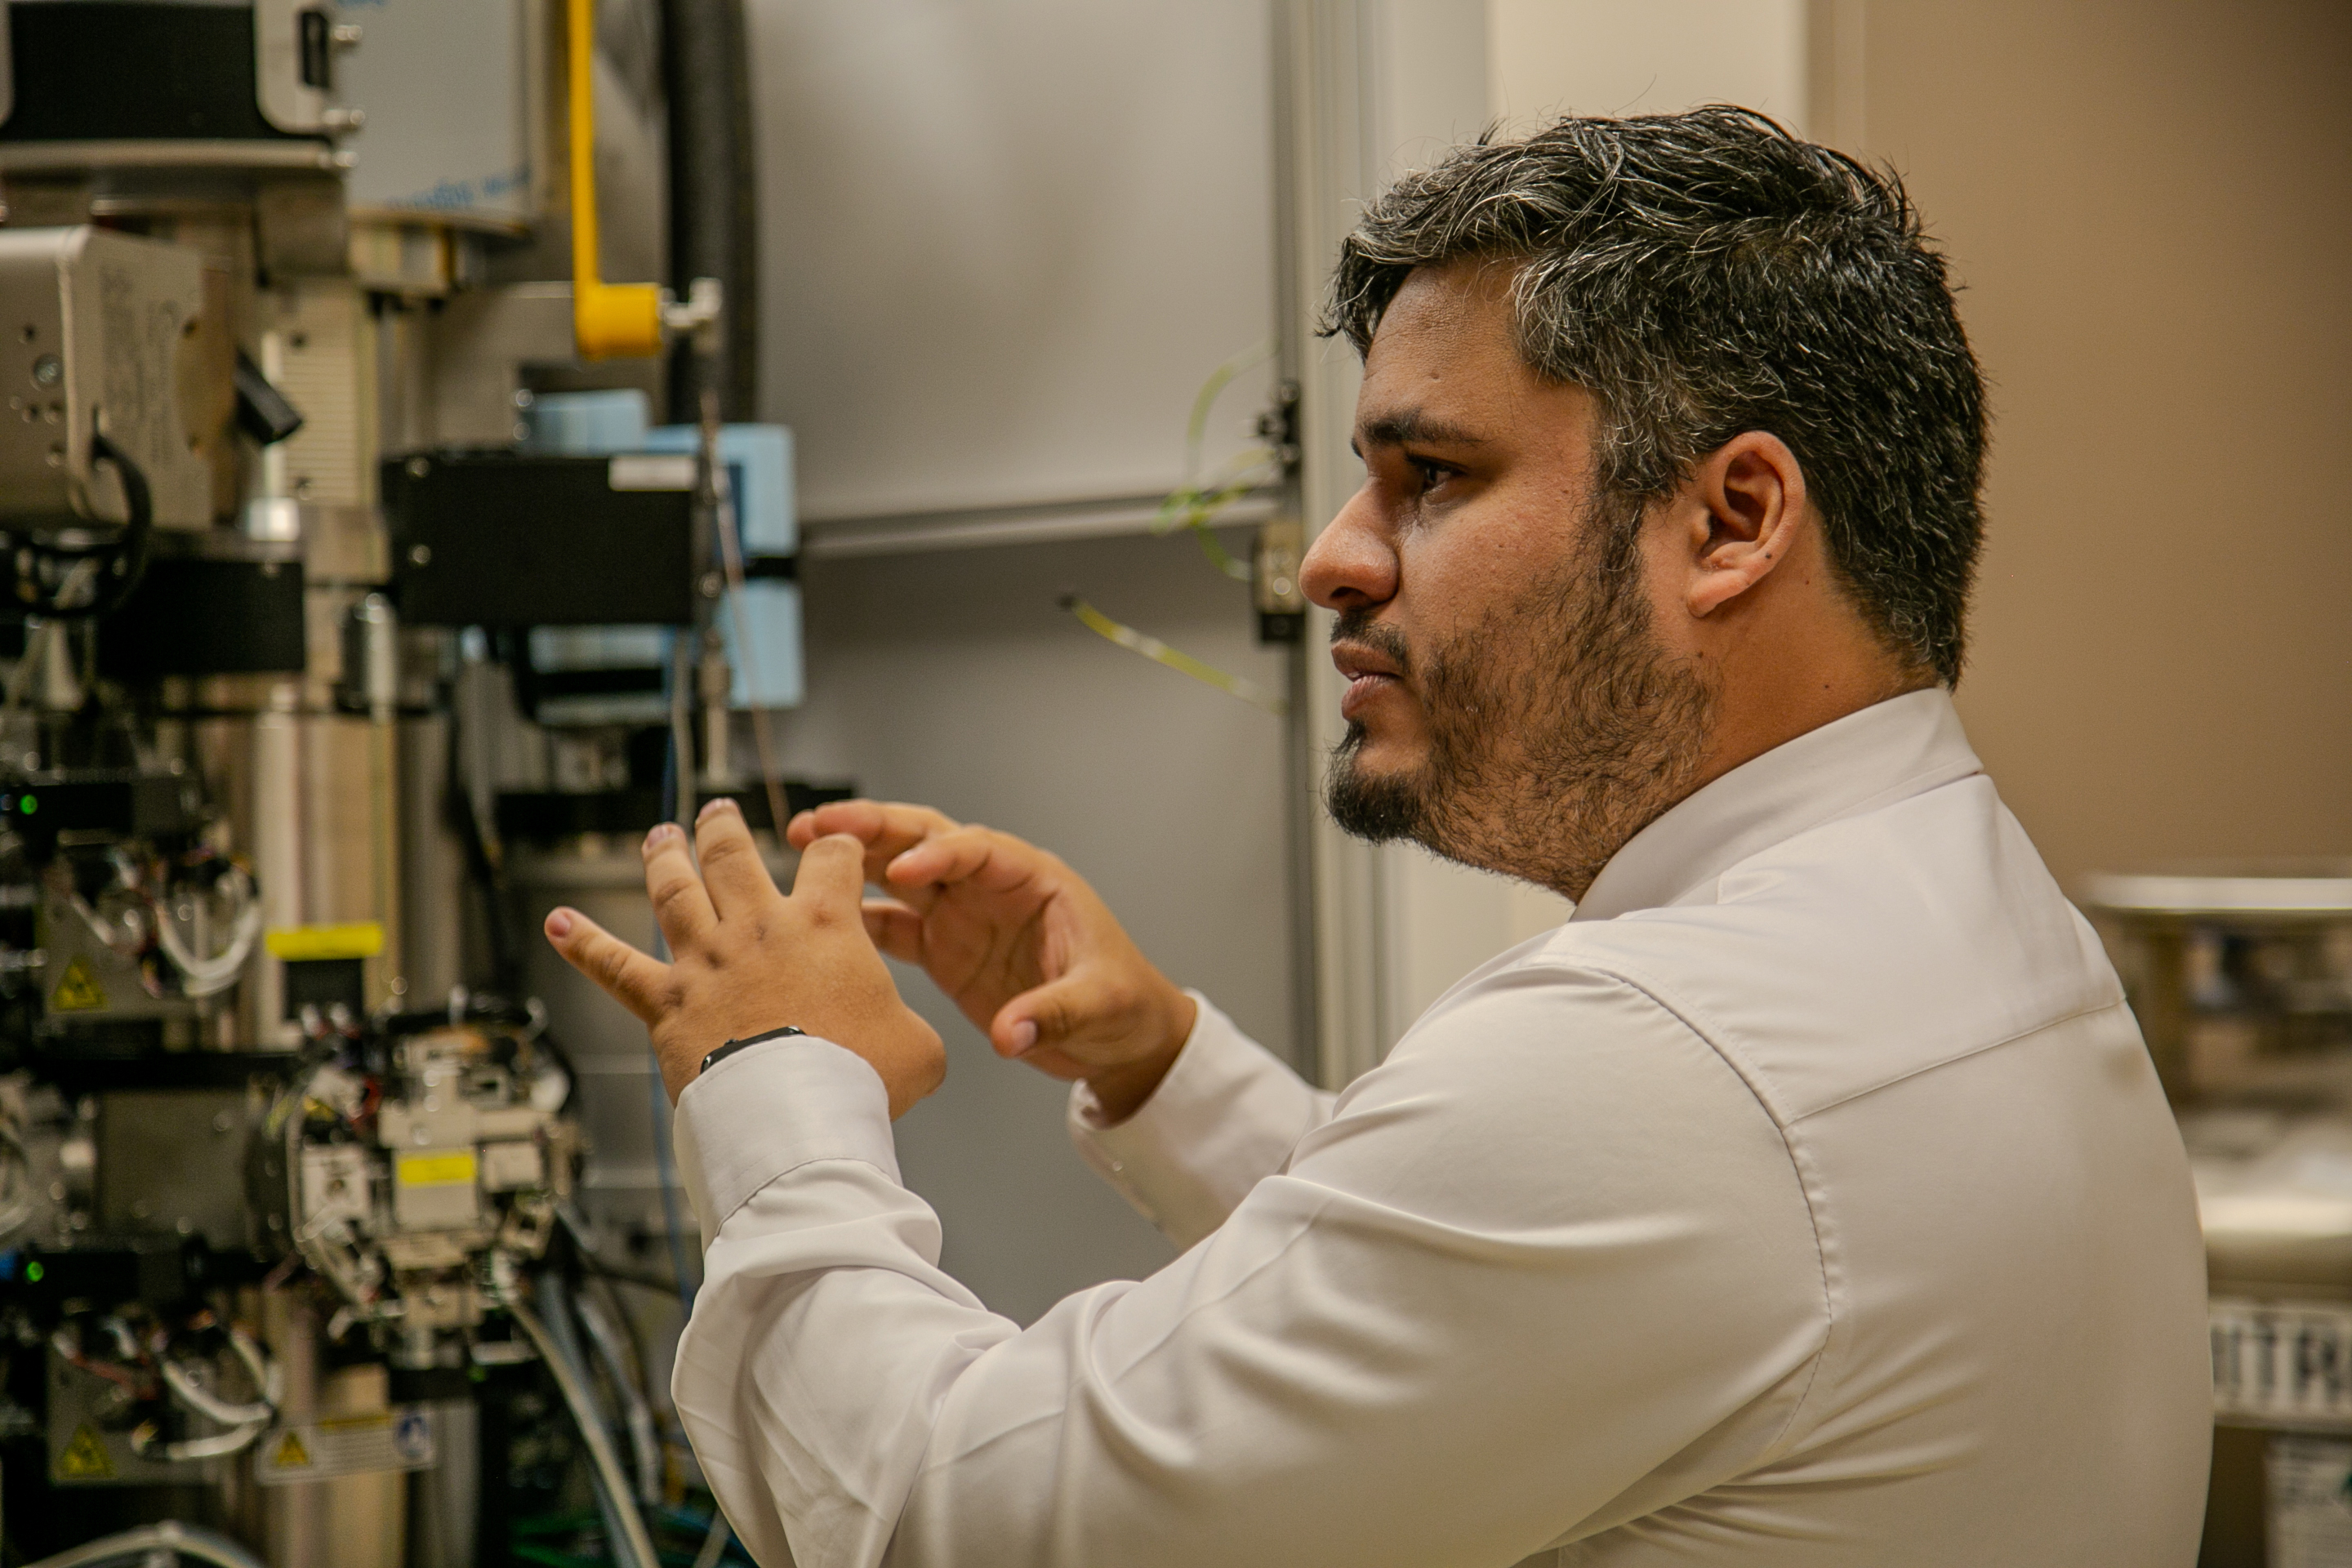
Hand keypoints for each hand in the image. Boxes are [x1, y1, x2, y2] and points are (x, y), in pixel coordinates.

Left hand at [543, 798, 944, 1114]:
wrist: (797, 1118)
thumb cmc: (859, 1082)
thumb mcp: (918, 1050)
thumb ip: (912, 1029)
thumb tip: (910, 1044)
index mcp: (827, 924)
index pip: (834, 858)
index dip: (839, 847)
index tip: (838, 848)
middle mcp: (761, 928)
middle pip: (736, 855)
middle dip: (726, 828)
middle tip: (719, 813)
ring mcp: (708, 961)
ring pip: (675, 890)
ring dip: (664, 858)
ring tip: (660, 838)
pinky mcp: (668, 1002)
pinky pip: (614, 966)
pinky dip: (582, 943)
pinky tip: (557, 923)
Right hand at [785, 801, 1194, 1121]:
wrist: (1120, 1037)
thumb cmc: (1124, 1005)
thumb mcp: (1100, 1006)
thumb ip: (1052, 1014)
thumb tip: (1009, 1036)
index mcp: (1033, 880)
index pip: (979, 849)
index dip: (940, 853)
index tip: (902, 869)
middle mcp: (991, 887)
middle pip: (925, 841)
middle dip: (874, 829)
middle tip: (819, 825)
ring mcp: (963, 915)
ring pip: (899, 873)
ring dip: (853, 859)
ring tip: (801, 847)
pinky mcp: (945, 950)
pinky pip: (895, 925)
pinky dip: (858, 918)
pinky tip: (818, 916)